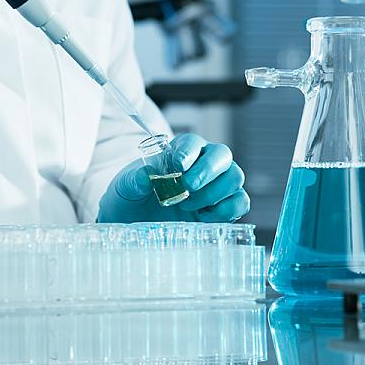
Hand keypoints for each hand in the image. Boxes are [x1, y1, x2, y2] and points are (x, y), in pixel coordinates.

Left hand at [98, 134, 249, 222]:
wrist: (135, 222)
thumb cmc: (132, 198)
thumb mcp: (125, 187)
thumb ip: (134, 180)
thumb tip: (147, 176)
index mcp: (179, 152)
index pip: (193, 142)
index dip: (189, 151)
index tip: (178, 165)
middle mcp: (202, 164)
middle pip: (222, 155)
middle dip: (207, 170)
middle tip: (188, 187)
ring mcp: (215, 186)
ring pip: (234, 177)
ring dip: (214, 192)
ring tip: (187, 205)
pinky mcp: (222, 208)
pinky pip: (240, 202)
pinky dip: (227, 210)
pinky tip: (203, 217)